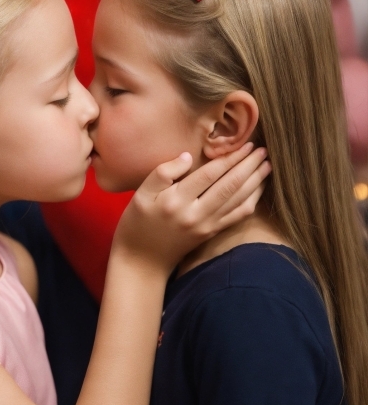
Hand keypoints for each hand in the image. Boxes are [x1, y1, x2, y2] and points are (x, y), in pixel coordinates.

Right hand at [113, 143, 270, 274]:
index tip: (245, 144)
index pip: (210, 174)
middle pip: (229, 186)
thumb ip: (163, 172)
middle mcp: (196, 214)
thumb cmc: (138, 222)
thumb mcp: (141, 194)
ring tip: (267, 165)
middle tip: (263, 150)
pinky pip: (237, 216)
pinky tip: (258, 189)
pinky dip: (252, 201)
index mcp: (177, 200)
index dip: (230, 158)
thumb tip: (187, 157)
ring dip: (255, 182)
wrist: (142, 259)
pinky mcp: (211, 234)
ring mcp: (207, 226)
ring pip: (238, 201)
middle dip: (249, 166)